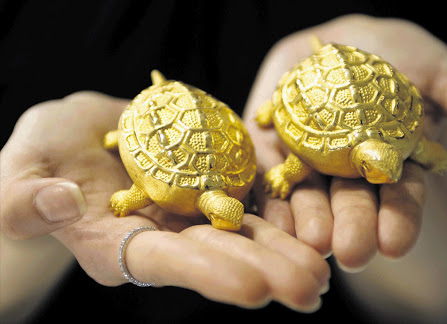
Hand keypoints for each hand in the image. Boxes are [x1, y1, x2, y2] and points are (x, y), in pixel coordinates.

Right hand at [0, 91, 329, 311]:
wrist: (82, 131)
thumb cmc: (43, 151)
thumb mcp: (19, 168)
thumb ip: (26, 196)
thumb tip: (58, 204)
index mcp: (118, 246)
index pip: (166, 265)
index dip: (208, 275)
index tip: (255, 292)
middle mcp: (163, 237)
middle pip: (217, 257)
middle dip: (265, 272)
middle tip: (314, 290)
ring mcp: (188, 214)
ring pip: (241, 235)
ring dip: (284, 251)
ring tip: (326, 270)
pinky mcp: (207, 187)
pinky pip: (246, 200)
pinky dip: (278, 211)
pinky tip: (313, 223)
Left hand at [243, 14, 446, 269]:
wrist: (335, 42)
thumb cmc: (392, 56)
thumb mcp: (435, 69)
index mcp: (390, 164)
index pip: (398, 199)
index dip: (398, 221)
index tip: (395, 245)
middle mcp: (348, 173)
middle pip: (351, 205)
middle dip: (352, 229)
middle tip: (351, 254)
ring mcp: (308, 163)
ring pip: (308, 198)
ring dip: (309, 222)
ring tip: (310, 243)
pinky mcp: (271, 148)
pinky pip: (267, 175)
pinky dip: (267, 197)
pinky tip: (269, 219)